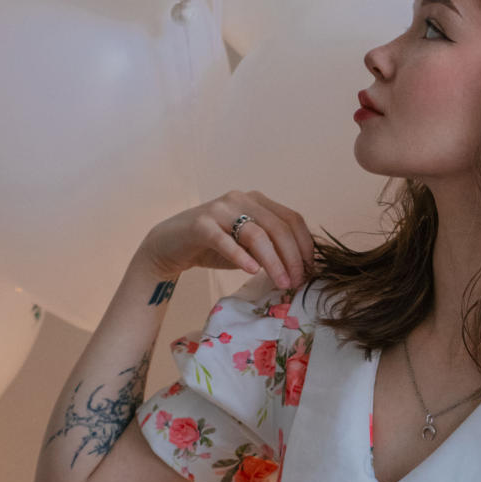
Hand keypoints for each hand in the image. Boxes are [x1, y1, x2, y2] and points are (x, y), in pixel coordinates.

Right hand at [141, 189, 317, 290]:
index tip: (309, 270)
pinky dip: (241, 257)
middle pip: (278, 227)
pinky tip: (252, 272)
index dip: (305, 245)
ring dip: (273, 262)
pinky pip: (225, 240)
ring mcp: (220, 209)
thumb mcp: (249, 247)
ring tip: (281, 282)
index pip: (292, 219)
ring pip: (256, 234)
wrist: (171, 245)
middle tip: (297, 282)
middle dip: (292, 257)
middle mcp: (241, 199)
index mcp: (258, 200)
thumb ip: (271, 249)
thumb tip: (300, 269)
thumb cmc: (215, 247)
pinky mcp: (200, 224)